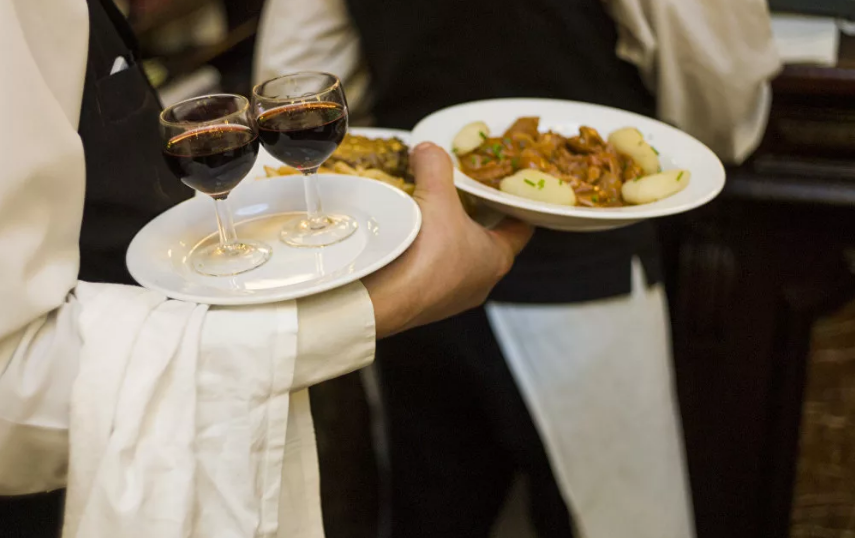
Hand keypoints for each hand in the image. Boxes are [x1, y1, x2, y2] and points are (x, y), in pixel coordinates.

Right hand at [363, 142, 532, 337]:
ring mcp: (454, 298)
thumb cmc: (424, 253)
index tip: (506, 187)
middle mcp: (482, 282)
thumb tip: (428, 148)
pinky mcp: (427, 306)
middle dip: (477, 218)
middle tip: (465, 193)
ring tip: (433, 214)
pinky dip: (427, 257)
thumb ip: (436, 165)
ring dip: (449, 239)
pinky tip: (410, 243)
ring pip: (460, 261)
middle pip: (489, 242)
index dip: (515, 204)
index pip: (522, 227)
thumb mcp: (436, 197)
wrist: (384, 300)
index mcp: (498, 258)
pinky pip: (434, 276)